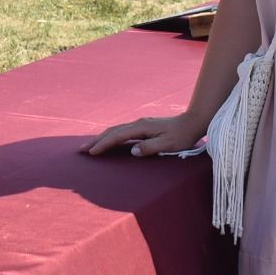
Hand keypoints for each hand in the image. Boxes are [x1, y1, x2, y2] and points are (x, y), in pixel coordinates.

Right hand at [83, 113, 207, 156]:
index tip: (91, 152)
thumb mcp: (168, 145)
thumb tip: (132, 151)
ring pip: (117, 130)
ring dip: (102, 138)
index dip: (103, 144)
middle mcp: (138, 123)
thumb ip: (150, 148)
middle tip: (82, 150)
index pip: (117, 136)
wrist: (193, 122)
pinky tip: (110, 141)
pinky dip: (112, 136)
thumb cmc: (183, 136)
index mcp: (142, 127)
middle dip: (96, 140)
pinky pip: (123, 132)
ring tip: (91, 146)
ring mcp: (141, 124)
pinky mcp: (144, 127)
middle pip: (112, 131)